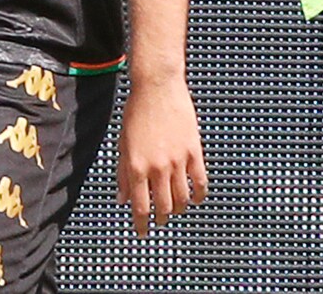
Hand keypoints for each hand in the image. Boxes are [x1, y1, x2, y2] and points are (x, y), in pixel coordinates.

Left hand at [118, 76, 207, 236]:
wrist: (157, 88)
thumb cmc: (136, 113)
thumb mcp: (123, 143)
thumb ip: (123, 172)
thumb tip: (121, 198)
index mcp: (137, 165)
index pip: (140, 205)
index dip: (140, 223)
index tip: (141, 233)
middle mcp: (158, 166)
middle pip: (164, 206)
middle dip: (161, 218)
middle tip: (159, 222)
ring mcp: (179, 161)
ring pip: (183, 198)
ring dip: (179, 209)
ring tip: (174, 210)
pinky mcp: (195, 153)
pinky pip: (201, 182)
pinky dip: (199, 195)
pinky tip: (195, 199)